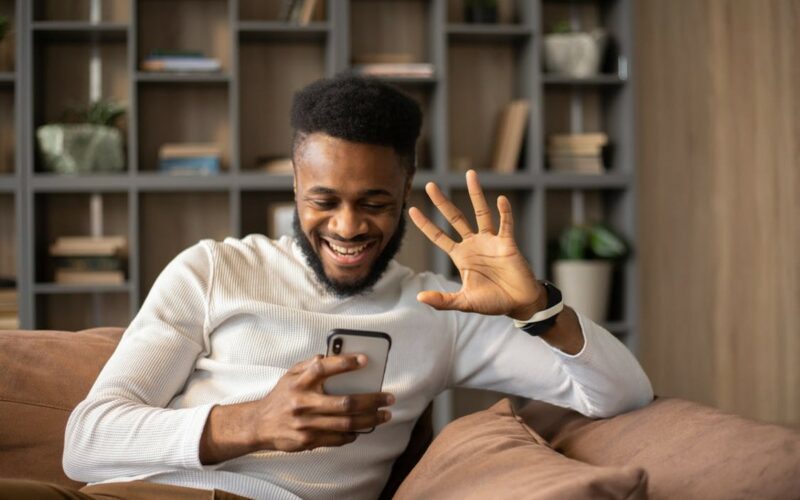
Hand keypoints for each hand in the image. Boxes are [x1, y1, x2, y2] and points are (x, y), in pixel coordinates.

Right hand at [200, 354, 393, 462]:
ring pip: (346, 423)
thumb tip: (329, 354)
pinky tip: (363, 428)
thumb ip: (309, 364)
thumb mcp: (290, 375)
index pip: (323, 368)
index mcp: (299, 383)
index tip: (364, 360)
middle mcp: (303, 403)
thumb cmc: (281, 397)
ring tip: (384, 415)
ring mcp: (306, 424)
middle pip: (345, 402)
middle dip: (372, 400)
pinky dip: (353, 434)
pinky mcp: (308, 440)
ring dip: (370, 420)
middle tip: (389, 397)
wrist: (259, 425)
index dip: (344, 363)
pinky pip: (337, 439)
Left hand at [409, 170, 544, 319]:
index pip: (438, 236)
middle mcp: (473, 244)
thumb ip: (443, 300)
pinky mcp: (507, 243)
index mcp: (461, 256)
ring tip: (470, 175)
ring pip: (481, 213)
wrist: (518, 303)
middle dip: (442, 202)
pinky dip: (504, 212)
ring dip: (476, 194)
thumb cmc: (493, 302)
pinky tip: (501, 199)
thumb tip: (419, 298)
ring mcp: (490, 241)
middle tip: (431, 185)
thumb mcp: (465, 302)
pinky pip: (506, 224)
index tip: (412, 209)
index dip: (426, 224)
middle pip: (454, 218)